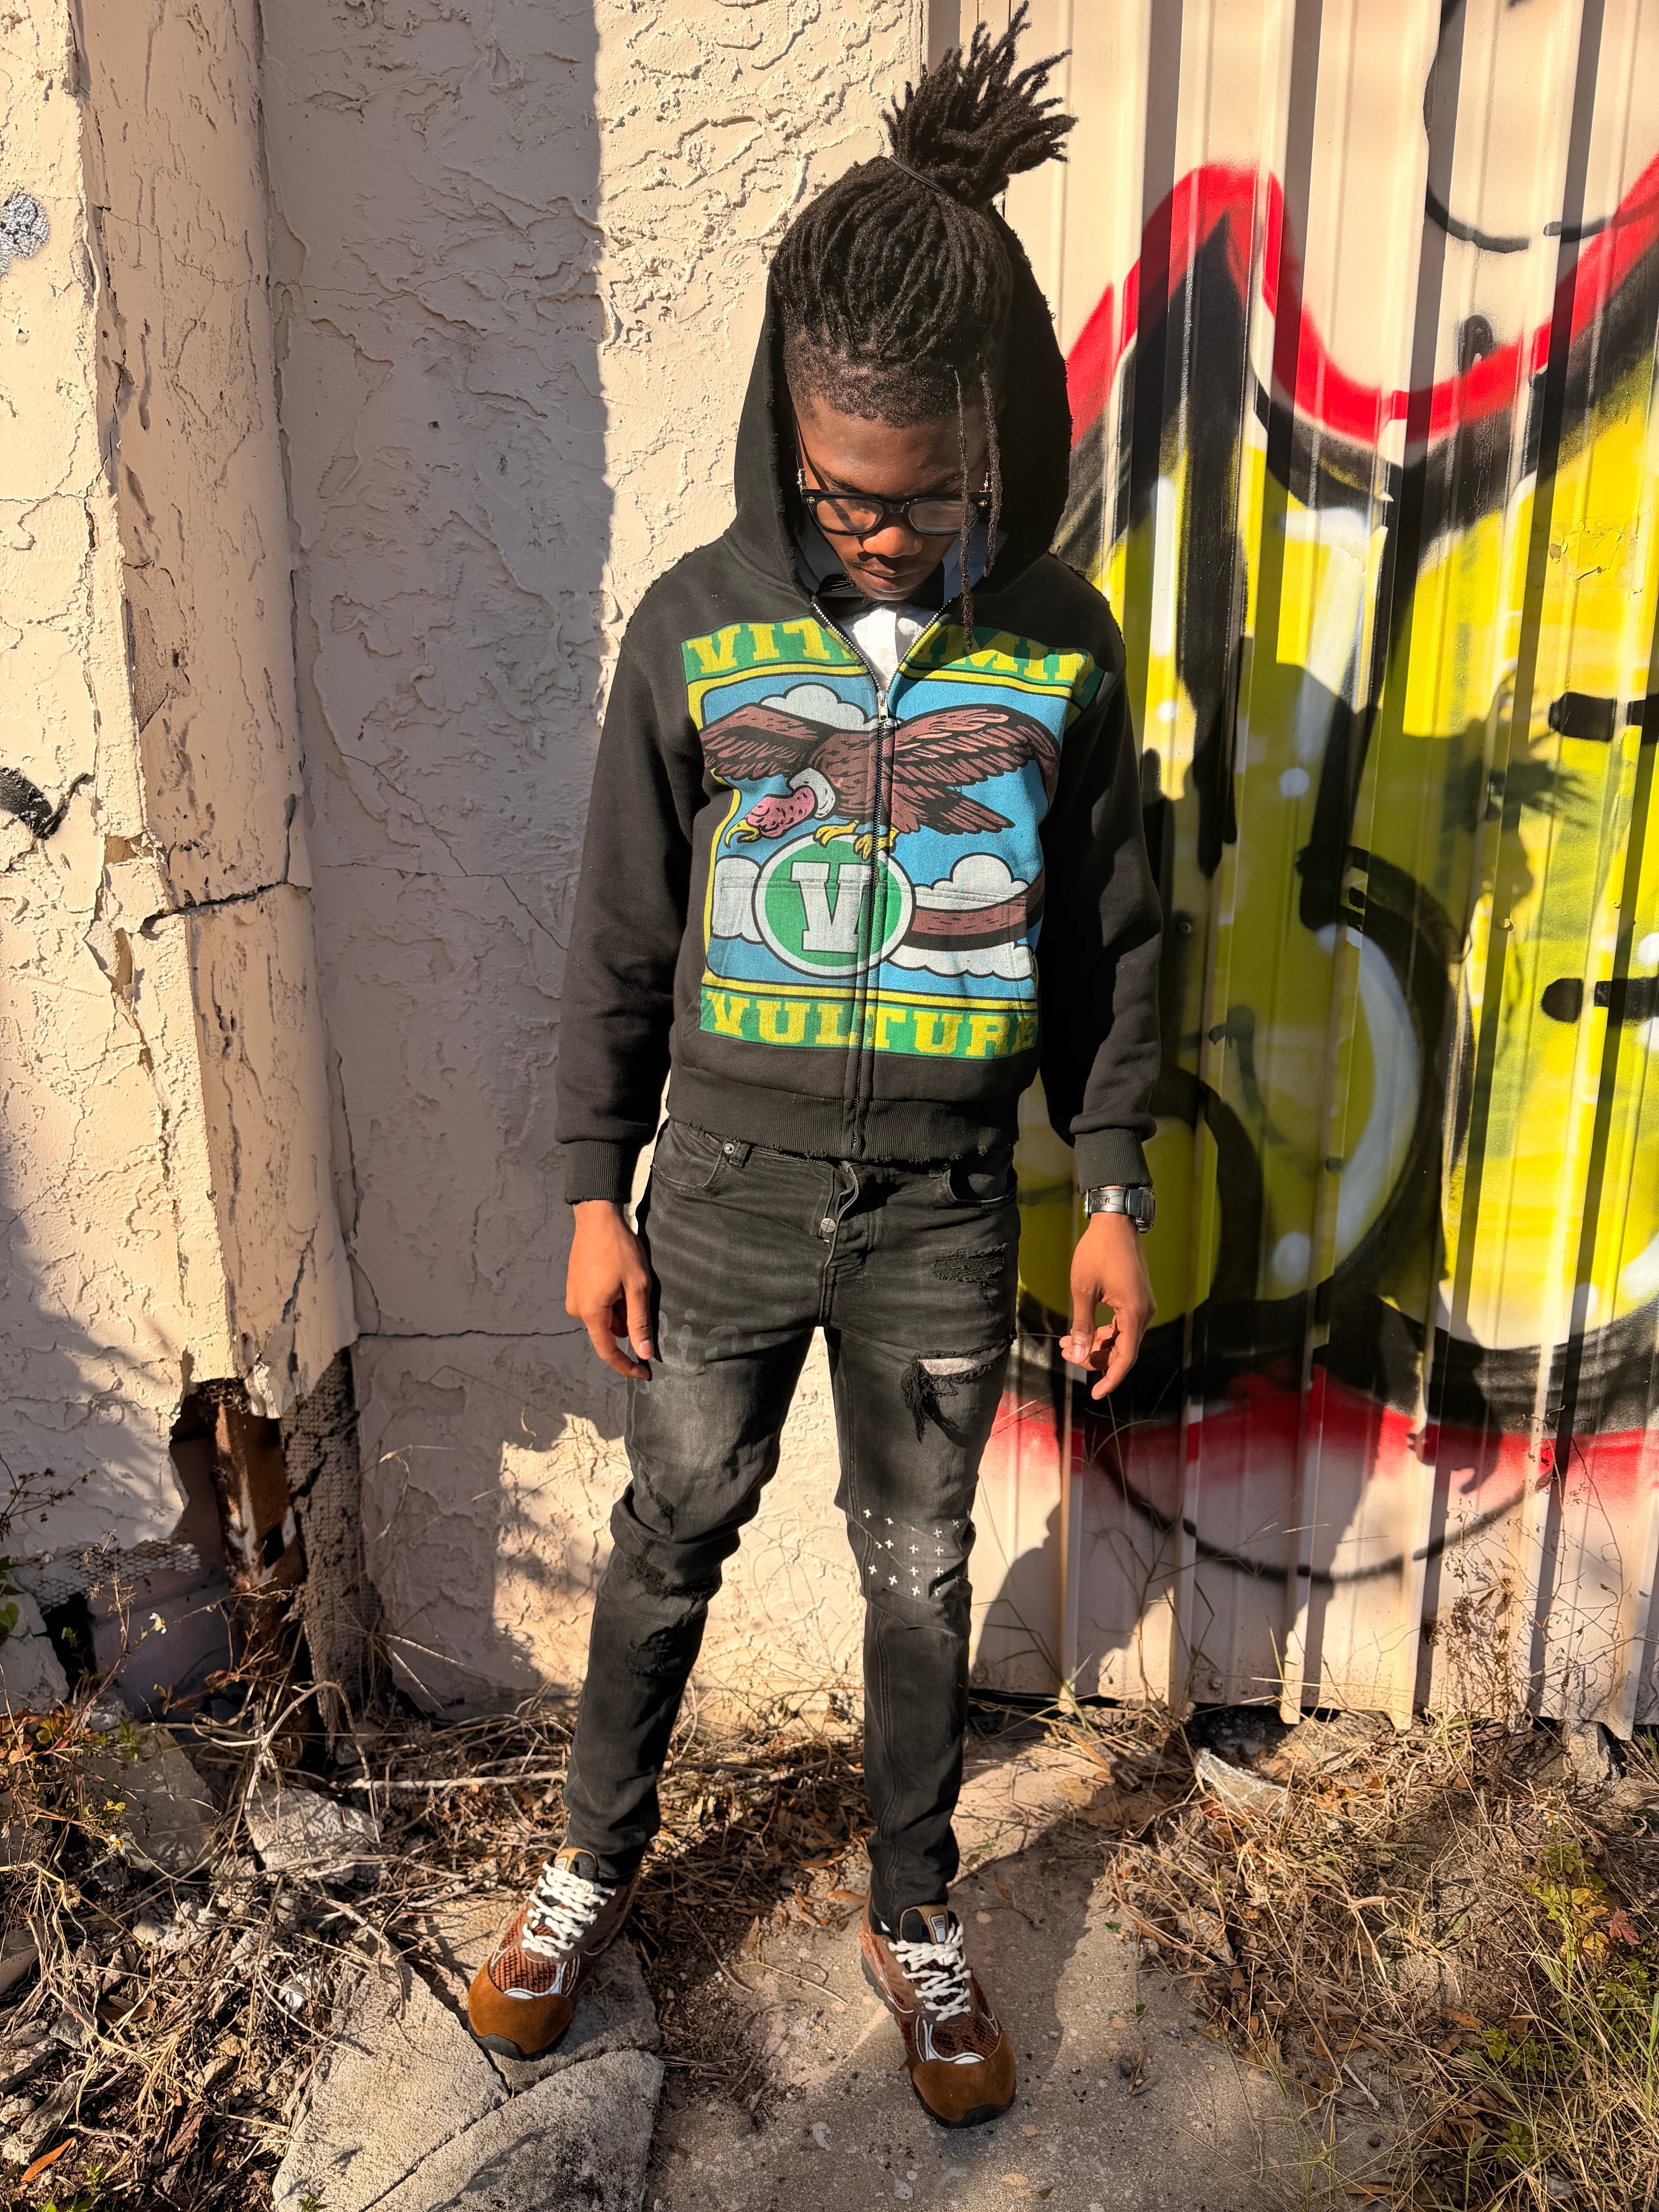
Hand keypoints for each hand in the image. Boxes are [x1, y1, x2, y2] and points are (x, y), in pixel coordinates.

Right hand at [565, 1201, 654, 1379]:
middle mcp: (576, 1309)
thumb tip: (644, 1354)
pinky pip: (598, 1305)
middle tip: (638, 1292)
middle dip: (627, 1321)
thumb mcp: (638, 1287)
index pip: (608, 1351)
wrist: (597, 1218)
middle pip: (609, 1332)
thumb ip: (640, 1323)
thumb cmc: (619, 1250)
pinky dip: (612, 1299)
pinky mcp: (575, 1288)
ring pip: (605, 1318)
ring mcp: (573, 1298)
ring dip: (620, 1308)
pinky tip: (617, 1277)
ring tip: (627, 1281)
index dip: (627, 1366)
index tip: (645, 1373)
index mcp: (590, 1312)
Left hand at [1060, 1212, 1154, 1398]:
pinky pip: (1121, 1325)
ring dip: (1096, 1344)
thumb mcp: (1083, 1290)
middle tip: (1067, 1355)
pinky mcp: (1136, 1299)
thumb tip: (1078, 1354)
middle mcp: (1143, 1312)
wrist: (1115, 1223)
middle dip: (1094, 1358)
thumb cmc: (1097, 1252)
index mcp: (1133, 1312)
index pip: (1125, 1358)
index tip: (1095, 1394)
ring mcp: (1141, 1306)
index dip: (1110, 1378)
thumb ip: (1082, 1325)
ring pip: (1120, 1339)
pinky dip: (1102, 1331)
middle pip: (1122, 1350)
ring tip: (1067, 1343)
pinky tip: (1079, 1331)